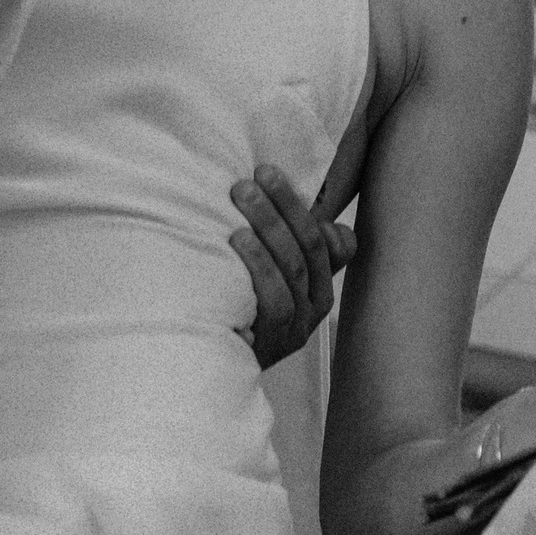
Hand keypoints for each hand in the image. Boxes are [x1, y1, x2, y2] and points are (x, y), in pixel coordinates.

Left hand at [230, 164, 356, 368]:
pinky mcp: (276, 344)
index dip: (296, 202)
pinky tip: (237, 241)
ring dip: (269, 227)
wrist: (213, 365)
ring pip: (293, 269)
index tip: (266, 169)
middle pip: (307, 247)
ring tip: (243, 198)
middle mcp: (316, 305)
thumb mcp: (267, 273)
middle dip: (279, 207)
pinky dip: (260, 266)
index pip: (323, 236)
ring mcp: (297, 327)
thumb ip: (285, 241)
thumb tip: (307, 205)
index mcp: (321, 281)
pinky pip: (276, 301)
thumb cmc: (241, 307)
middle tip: (248, 179)